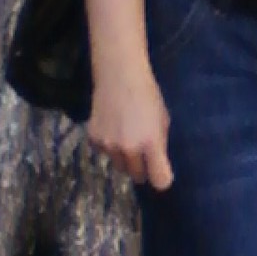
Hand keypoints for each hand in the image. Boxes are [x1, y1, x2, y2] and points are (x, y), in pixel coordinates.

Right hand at [86, 67, 174, 190]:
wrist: (118, 74)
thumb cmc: (147, 93)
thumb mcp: (162, 117)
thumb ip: (160, 143)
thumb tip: (158, 163)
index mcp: (151, 143)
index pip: (160, 181)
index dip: (162, 177)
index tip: (161, 171)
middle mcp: (129, 149)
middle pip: (138, 176)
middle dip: (142, 167)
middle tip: (142, 149)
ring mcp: (109, 146)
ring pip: (119, 166)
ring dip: (124, 157)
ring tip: (126, 133)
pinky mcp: (94, 140)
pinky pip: (104, 153)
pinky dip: (108, 145)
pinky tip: (112, 125)